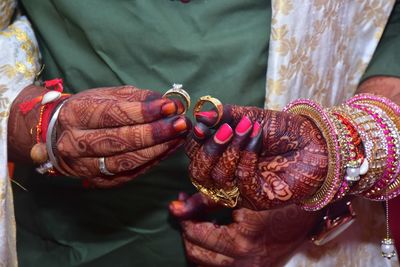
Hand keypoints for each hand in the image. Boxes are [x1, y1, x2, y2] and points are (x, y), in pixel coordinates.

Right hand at [8, 84, 189, 186]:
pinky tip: (170, 149)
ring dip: (158, 149)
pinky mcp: (99, 181)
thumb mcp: (107, 95)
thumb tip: (168, 103)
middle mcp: (75, 143)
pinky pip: (131, 173)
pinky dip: (153, 161)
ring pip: (127, 161)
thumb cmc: (89, 110)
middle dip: (155, 133)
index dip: (143, 112)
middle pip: (120, 141)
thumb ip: (138, 98)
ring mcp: (86, 166)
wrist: (60, 136)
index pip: (112, 115)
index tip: (170, 107)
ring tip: (179, 136)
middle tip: (181, 124)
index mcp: (75, 115)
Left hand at [170, 193, 320, 266]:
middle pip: (195, 253)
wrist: (312, 208)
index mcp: (240, 242)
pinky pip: (221, 266)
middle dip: (186, 231)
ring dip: (197, 243)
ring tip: (198, 221)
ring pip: (205, 263)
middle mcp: (243, 262)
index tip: (178, 201)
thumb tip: (177, 206)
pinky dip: (211, 252)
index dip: (183, 217)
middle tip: (186, 210)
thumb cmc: (279, 195)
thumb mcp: (242, 193)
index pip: (195, 234)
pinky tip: (214, 234)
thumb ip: (206, 200)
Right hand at [185, 104, 327, 208]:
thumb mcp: (249, 117)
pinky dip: (247, 157)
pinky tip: (258, 141)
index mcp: (219, 157)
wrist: (314, 143)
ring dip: (231, 149)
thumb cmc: (281, 131)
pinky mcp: (257, 199)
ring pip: (218, 178)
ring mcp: (240, 191)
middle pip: (198, 173)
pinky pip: (242, 182)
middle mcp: (225, 177)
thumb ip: (225, 116)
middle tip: (225, 129)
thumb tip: (201, 115)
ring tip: (249, 128)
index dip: (195, 140)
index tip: (204, 124)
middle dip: (209, 150)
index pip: (193, 154)